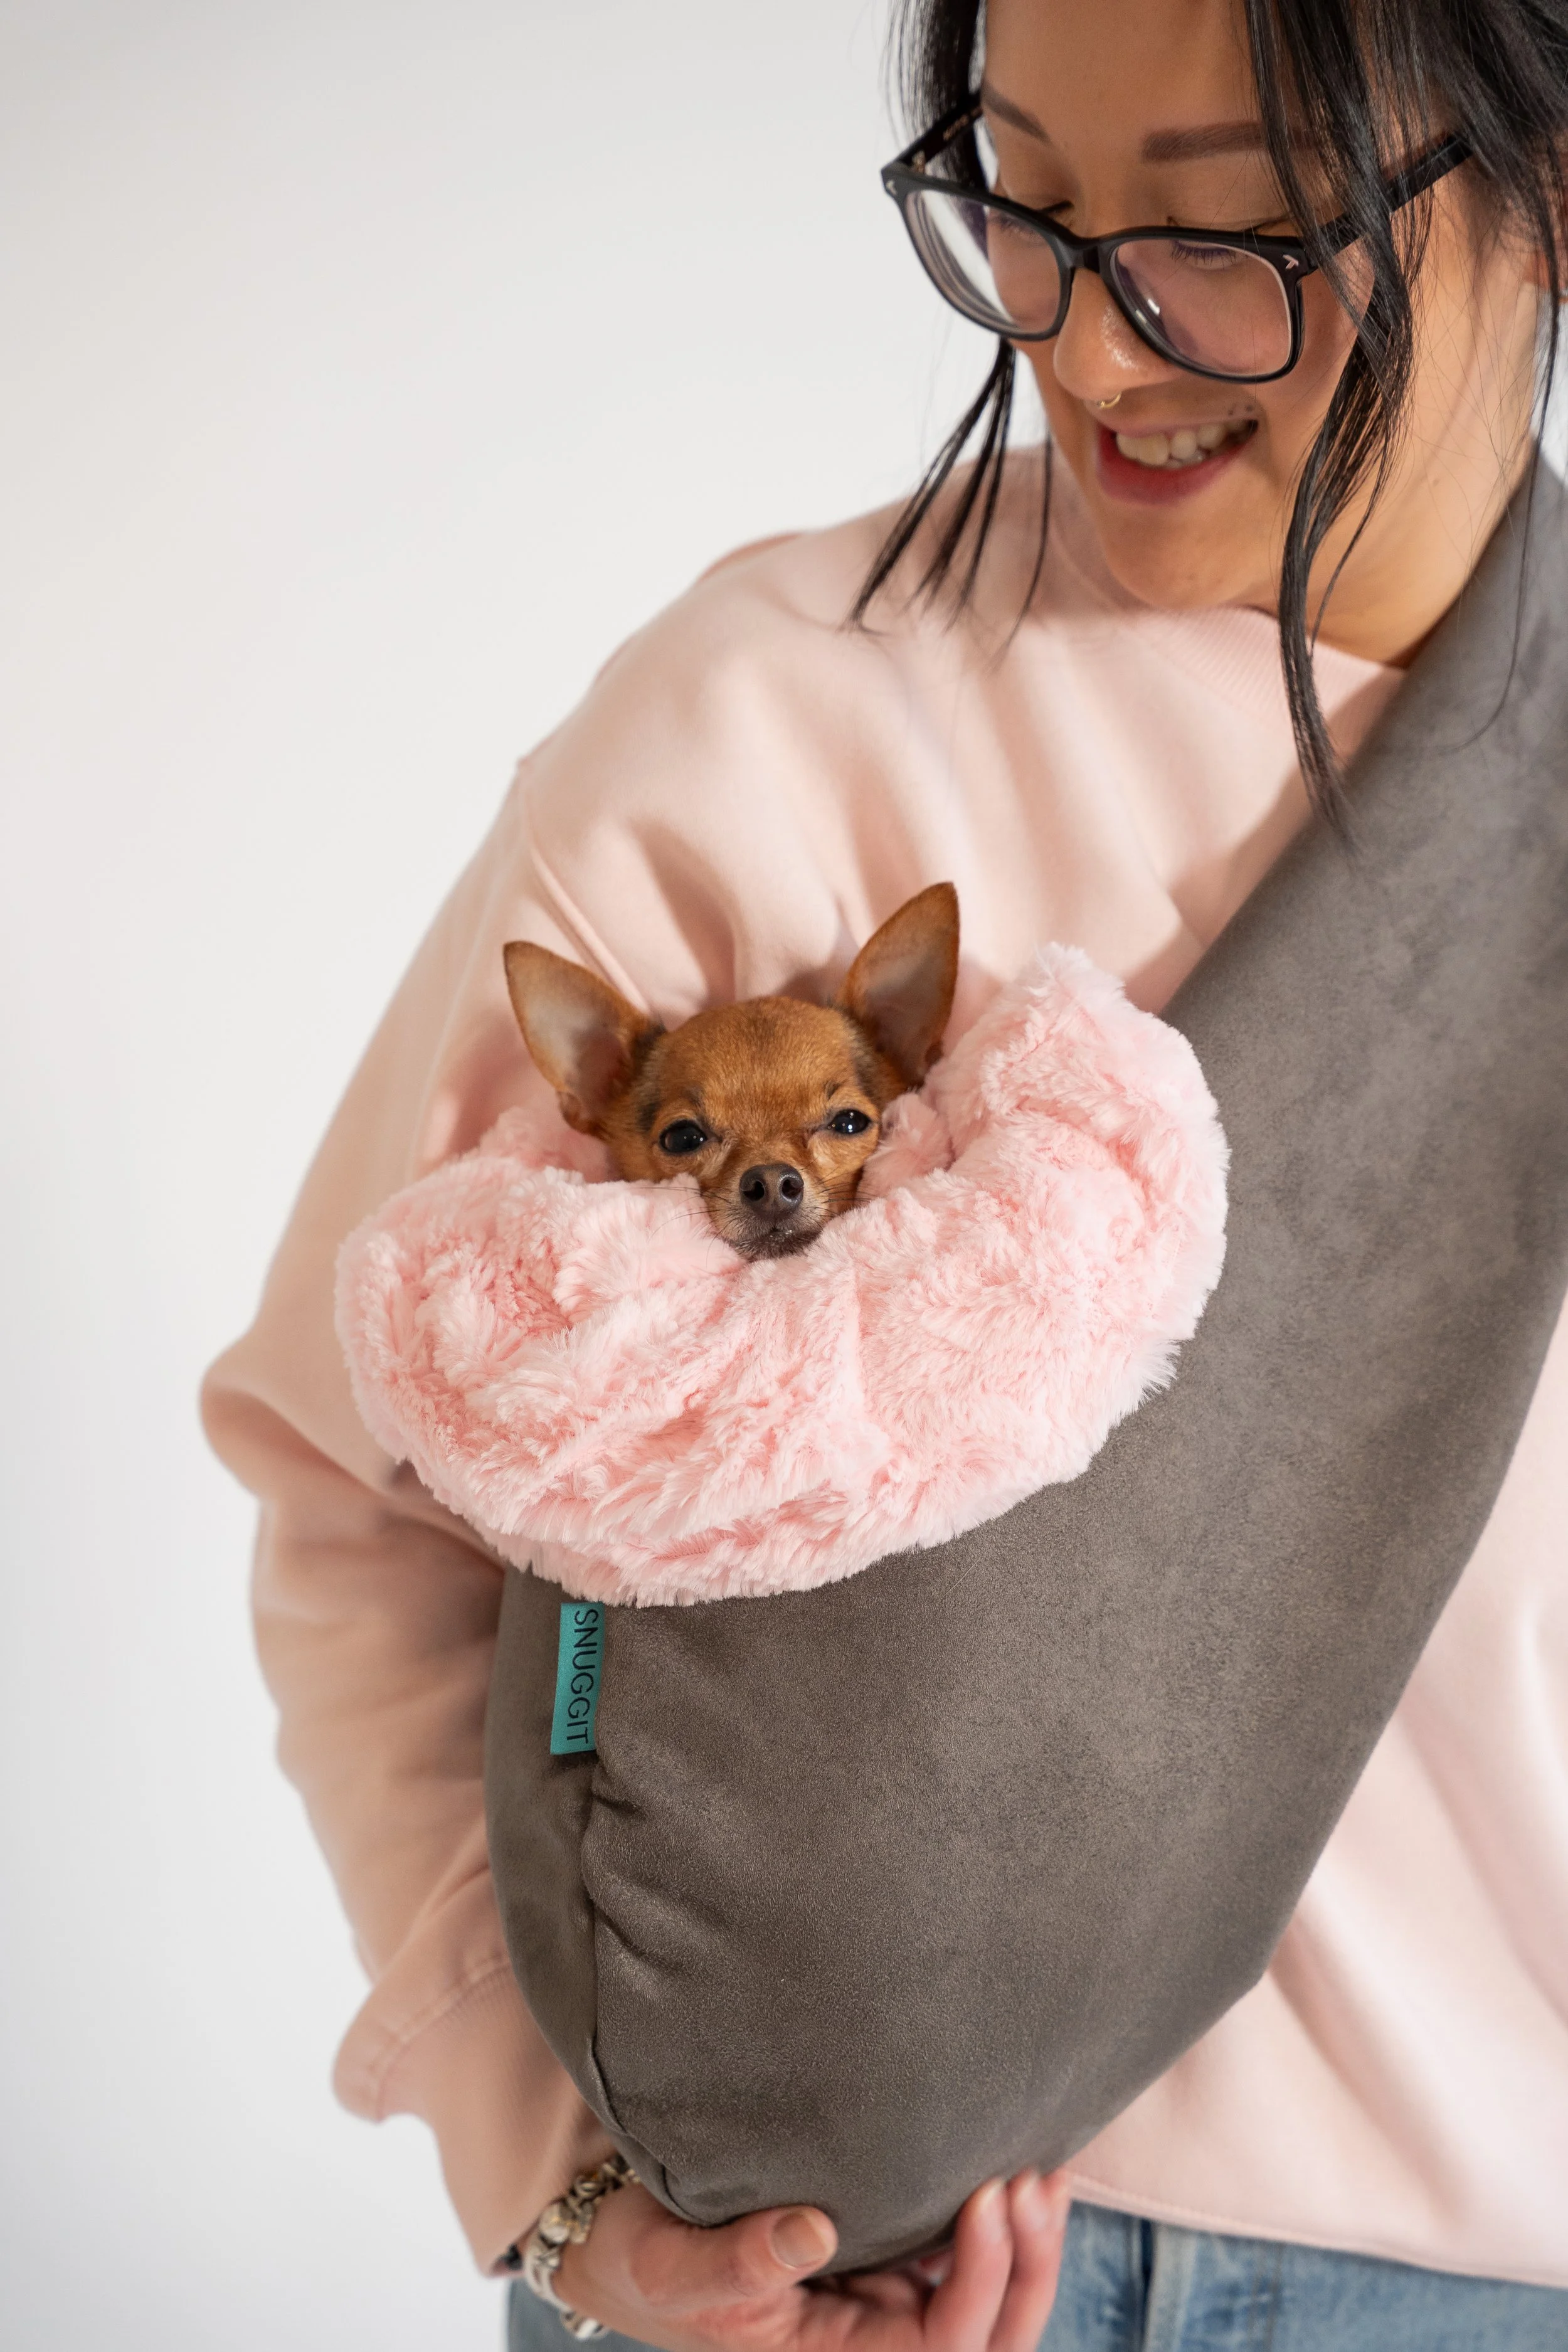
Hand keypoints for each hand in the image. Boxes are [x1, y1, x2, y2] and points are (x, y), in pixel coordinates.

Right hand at [552, 2169, 1070, 2351]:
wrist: (630, 2252)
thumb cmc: (650, 2268)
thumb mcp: (677, 2269)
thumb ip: (741, 2262)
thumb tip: (814, 2230)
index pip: (941, 2346)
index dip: (980, 2281)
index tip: (988, 2196)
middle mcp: (871, 2342)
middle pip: (987, 2338)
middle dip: (1025, 2270)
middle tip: (1036, 2181)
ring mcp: (883, 2304)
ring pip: (987, 2301)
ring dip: (1025, 2245)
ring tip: (1041, 2169)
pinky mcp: (882, 2261)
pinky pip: (959, 2257)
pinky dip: (998, 2221)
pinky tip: (1013, 2166)